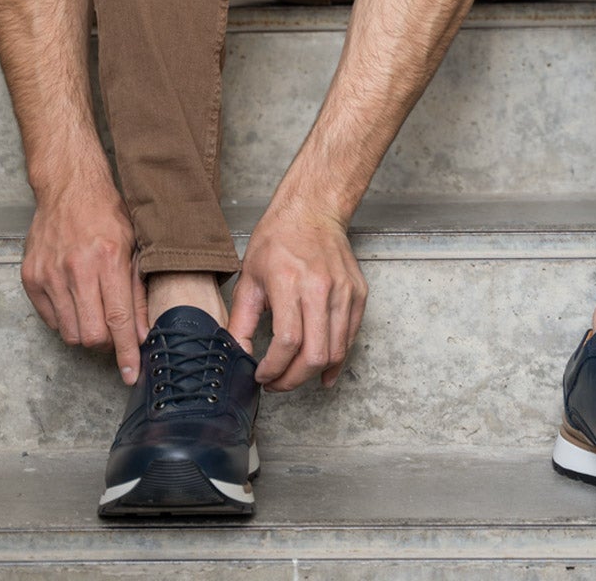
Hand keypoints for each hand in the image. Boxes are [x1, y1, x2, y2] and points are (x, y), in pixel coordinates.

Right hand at [21, 174, 148, 384]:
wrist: (68, 187)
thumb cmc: (107, 213)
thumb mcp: (134, 246)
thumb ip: (138, 292)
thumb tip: (141, 334)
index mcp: (108, 259)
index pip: (118, 320)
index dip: (125, 353)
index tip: (131, 374)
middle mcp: (76, 268)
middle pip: (91, 334)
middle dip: (106, 343)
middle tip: (113, 331)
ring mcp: (50, 274)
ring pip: (69, 332)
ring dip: (85, 332)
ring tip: (93, 311)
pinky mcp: (31, 277)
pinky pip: (50, 319)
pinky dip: (65, 319)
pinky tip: (75, 300)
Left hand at [228, 203, 367, 390]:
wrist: (312, 210)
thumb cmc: (278, 239)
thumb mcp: (249, 277)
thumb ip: (242, 320)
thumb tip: (236, 354)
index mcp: (289, 282)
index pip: (288, 342)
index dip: (274, 369)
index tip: (262, 376)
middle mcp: (321, 288)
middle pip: (315, 354)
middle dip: (293, 380)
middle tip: (277, 384)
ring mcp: (344, 291)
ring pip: (337, 351)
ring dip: (314, 373)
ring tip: (295, 375)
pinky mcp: (359, 293)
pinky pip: (351, 337)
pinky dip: (338, 359)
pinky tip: (324, 371)